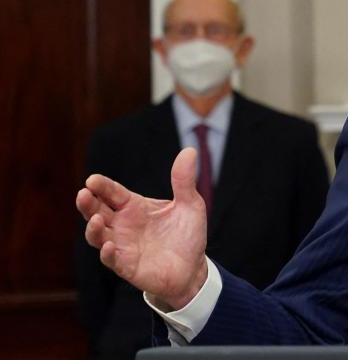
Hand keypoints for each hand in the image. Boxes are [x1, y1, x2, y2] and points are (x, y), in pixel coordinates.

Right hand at [76, 148, 208, 310]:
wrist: (193, 268)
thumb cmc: (187, 235)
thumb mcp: (190, 204)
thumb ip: (184, 180)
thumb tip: (190, 150)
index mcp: (134, 206)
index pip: (112, 193)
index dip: (102, 186)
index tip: (92, 180)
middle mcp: (122, 225)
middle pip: (96, 211)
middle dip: (87, 203)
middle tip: (83, 194)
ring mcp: (122, 246)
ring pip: (98, 236)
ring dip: (93, 228)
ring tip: (96, 219)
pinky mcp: (126, 266)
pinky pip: (111, 260)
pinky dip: (107, 253)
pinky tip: (109, 246)